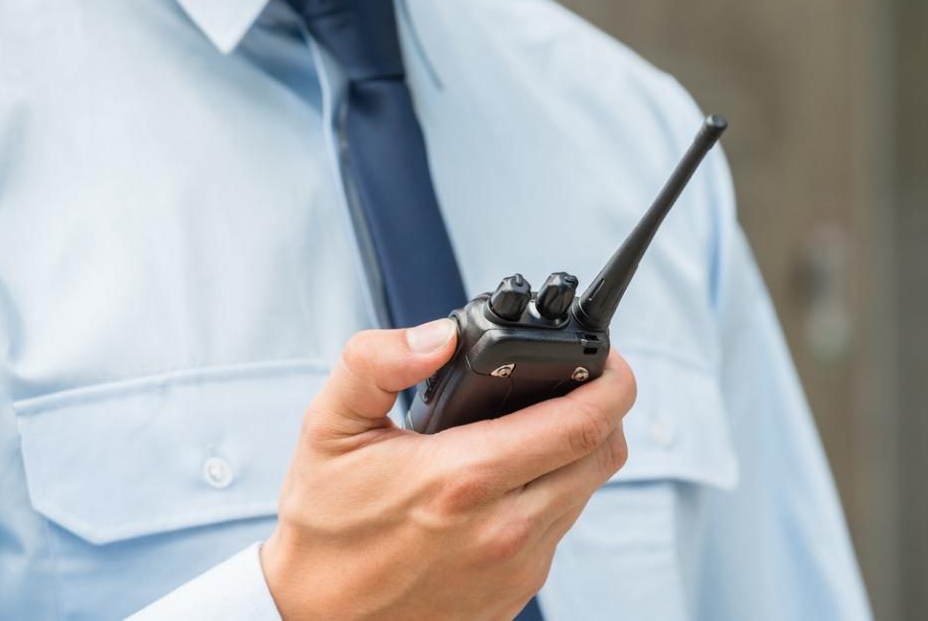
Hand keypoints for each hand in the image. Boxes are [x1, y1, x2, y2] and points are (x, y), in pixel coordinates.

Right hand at [261, 318, 635, 619]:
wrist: (314, 615)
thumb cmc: (324, 523)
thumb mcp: (329, 427)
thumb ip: (377, 363)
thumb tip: (440, 335)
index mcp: (465, 478)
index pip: (582, 423)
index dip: (613, 381)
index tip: (608, 358)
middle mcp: (504, 529)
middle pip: (602, 455)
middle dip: (603, 410)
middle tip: (576, 382)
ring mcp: (516, 567)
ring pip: (586, 492)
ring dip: (576, 453)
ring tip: (535, 427)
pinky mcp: (516, 592)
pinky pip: (559, 529)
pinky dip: (552, 494)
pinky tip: (511, 479)